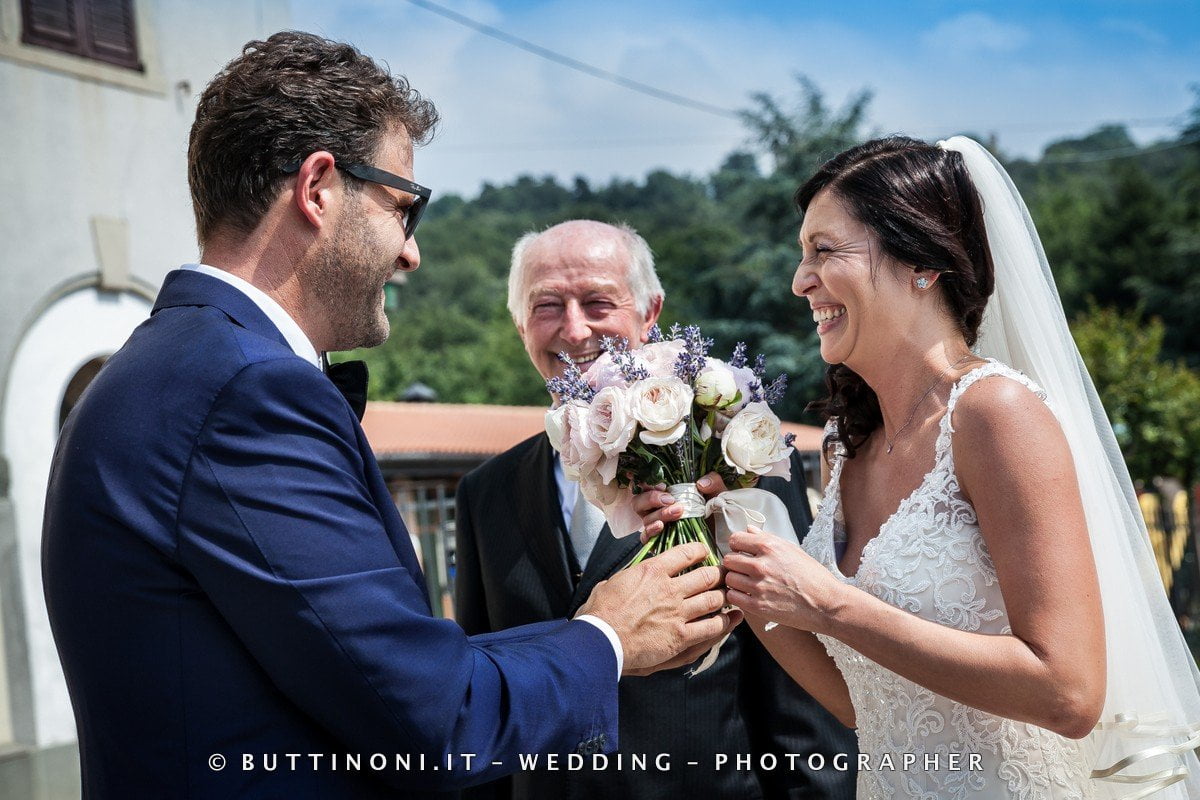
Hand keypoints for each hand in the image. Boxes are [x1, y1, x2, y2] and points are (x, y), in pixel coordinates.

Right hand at [577, 542, 742, 674]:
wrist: (601, 640)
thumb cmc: (600, 613)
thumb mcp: (611, 583)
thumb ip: (628, 577)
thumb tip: (630, 575)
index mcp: (652, 571)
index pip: (686, 553)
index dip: (700, 550)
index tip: (704, 551)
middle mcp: (670, 589)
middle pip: (707, 575)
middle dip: (719, 574)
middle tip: (723, 574)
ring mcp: (678, 613)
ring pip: (714, 599)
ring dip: (724, 596)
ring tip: (728, 595)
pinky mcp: (681, 637)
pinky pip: (712, 627)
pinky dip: (725, 621)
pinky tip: (731, 618)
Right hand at [632, 472, 728, 541]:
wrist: (722, 534)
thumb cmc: (716, 511)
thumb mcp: (717, 492)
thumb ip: (713, 482)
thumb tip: (701, 483)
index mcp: (665, 493)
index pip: (645, 486)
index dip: (648, 484)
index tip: (662, 484)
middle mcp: (656, 509)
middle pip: (639, 502)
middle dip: (651, 498)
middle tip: (670, 499)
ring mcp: (657, 526)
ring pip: (644, 518)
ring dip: (659, 513)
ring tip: (678, 512)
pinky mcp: (659, 542)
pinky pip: (645, 537)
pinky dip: (650, 531)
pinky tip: (661, 526)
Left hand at [722, 526, 844, 633]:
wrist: (826, 603)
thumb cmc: (813, 576)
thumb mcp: (792, 549)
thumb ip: (767, 538)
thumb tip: (748, 529)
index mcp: (769, 547)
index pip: (734, 539)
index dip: (736, 546)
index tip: (741, 552)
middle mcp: (761, 564)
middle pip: (728, 560)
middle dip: (735, 564)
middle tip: (744, 570)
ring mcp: (758, 586)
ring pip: (728, 579)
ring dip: (735, 581)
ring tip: (747, 584)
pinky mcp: (758, 606)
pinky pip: (733, 597)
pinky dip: (737, 596)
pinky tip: (748, 595)